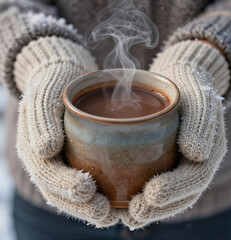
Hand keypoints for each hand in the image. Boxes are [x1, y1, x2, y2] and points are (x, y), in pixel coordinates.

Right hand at [16, 36, 118, 224]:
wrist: (64, 76)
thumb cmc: (53, 83)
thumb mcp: (45, 93)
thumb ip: (42, 118)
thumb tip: (45, 149)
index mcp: (34, 146)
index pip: (45, 173)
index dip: (63, 186)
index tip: (86, 190)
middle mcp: (49, 158)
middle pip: (60, 191)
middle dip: (80, 205)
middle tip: (103, 212)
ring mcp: (65, 159)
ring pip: (73, 192)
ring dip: (91, 207)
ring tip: (112, 215)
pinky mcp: (81, 156)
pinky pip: (88, 180)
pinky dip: (100, 193)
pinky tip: (117, 200)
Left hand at [122, 40, 229, 229]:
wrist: (180, 82)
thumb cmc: (189, 89)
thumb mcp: (199, 98)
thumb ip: (201, 122)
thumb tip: (196, 153)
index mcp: (206, 150)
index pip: (194, 177)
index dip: (175, 190)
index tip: (153, 195)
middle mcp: (191, 162)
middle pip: (180, 193)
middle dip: (158, 206)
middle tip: (135, 212)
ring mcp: (176, 163)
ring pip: (166, 193)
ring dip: (148, 208)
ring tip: (127, 216)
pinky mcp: (161, 160)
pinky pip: (154, 181)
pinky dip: (140, 194)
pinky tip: (124, 202)